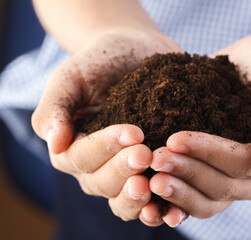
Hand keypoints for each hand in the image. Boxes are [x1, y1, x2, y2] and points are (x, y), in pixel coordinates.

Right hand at [32, 29, 181, 222]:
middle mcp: (96, 166)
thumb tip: (54, 144)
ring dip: (136, 198)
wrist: (136, 54)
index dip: (105, 148)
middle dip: (123, 171)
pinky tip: (171, 207)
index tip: (134, 132)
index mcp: (72, 147)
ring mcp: (123, 172)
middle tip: (146, 154)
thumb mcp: (71, 77)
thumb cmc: (100, 63)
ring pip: (122, 198)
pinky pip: (149, 199)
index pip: (81, 158)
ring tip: (154, 186)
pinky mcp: (149, 172)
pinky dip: (157, 207)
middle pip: (101, 183)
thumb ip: (55, 108)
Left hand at [146, 29, 250, 224]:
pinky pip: (198, 194)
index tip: (175, 139)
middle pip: (223, 186)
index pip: (243, 165)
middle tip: (153, 159)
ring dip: (177, 188)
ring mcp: (242, 182)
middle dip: (187, 173)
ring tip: (147, 172)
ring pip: (208, 199)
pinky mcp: (221, 173)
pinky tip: (150, 184)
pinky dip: (176, 193)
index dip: (209, 154)